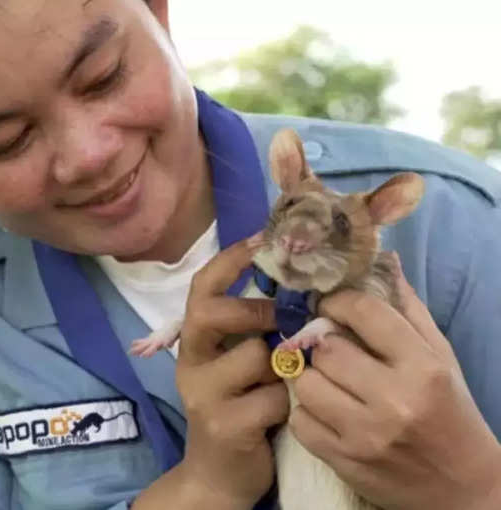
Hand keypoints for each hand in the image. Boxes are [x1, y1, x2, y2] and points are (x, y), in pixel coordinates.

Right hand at [175, 234, 289, 507]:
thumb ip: (258, 331)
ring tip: (288, 382)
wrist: (220, 474)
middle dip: (255, 310)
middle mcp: (191, 363)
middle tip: (283, 319)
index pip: (201, 289)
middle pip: (209, 313)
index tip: (262, 238)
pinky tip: (284, 414)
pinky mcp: (224, 425)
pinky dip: (289, 402)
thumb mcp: (242, 364)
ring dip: (284, 365)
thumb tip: (303, 287)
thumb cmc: (242, 407)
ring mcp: (203, 395)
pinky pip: (273, 398)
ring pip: (254, 356)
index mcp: (196, 342)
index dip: (230, 260)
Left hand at [289, 256, 500, 509]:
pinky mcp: (344, 462)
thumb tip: (382, 260)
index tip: (331, 307)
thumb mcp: (439, 357)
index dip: (339, 302)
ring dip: (310, 377)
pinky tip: (325, 411)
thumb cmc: (449, 411)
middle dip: (322, 344)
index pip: (364, 312)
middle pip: (326, 349)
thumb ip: (407, 310)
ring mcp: (365, 435)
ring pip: (305, 383)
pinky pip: (299, 421)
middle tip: (328, 348)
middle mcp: (394, 400)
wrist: (462, 488)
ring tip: (326, 380)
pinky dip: (306, 413)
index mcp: (422, 366)